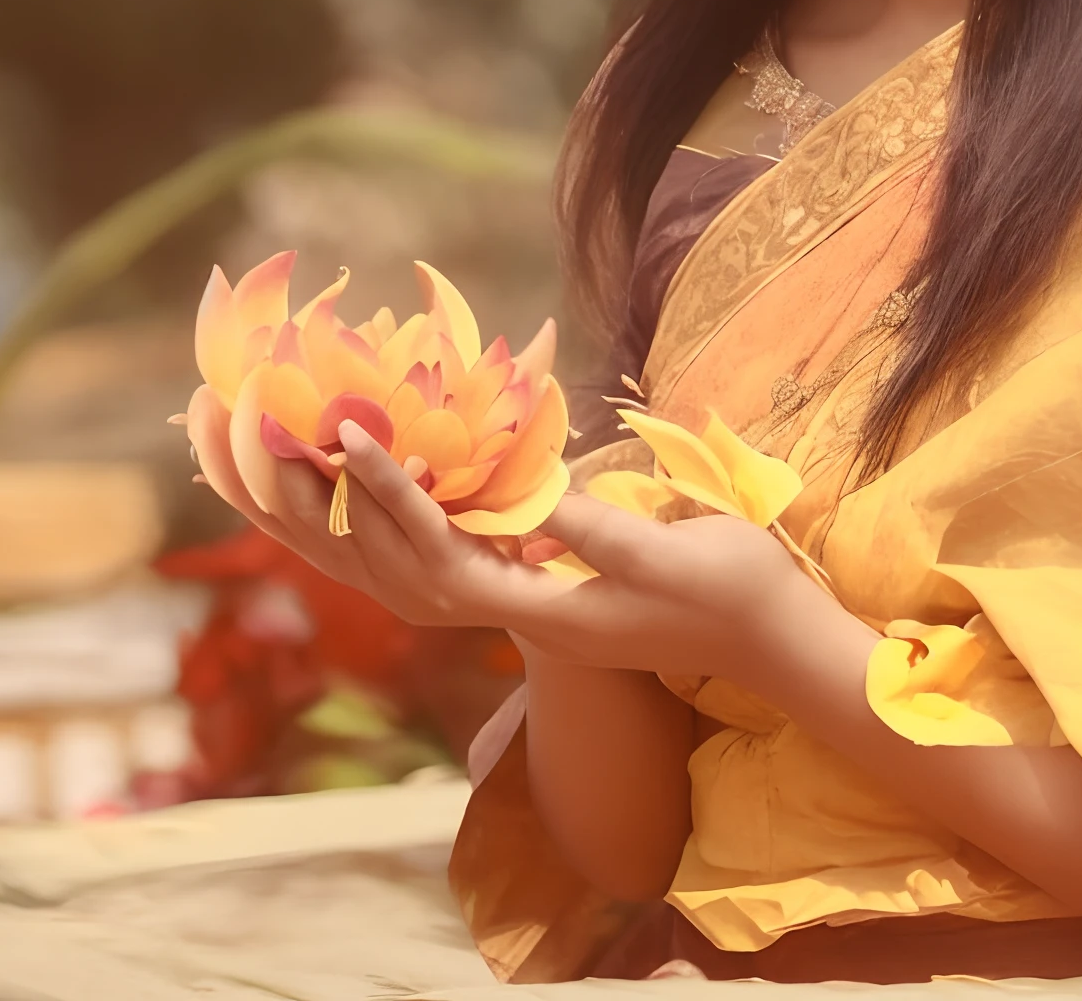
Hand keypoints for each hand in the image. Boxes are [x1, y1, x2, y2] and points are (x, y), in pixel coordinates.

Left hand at [258, 421, 838, 684]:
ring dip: (374, 524)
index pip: (443, 556)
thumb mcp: (669, 556)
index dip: (394, 498)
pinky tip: (402, 488)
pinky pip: (457, 565)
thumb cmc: (730, 590)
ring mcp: (537, 613)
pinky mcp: (548, 596)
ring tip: (330, 465)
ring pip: (425, 575)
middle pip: (411, 575)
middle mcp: (527, 621)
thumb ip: (599, 535)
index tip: (353, 441)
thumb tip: (528, 506)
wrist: (772, 640)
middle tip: (309, 446)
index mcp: (548, 613)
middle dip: (355, 513)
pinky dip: (416, 527)